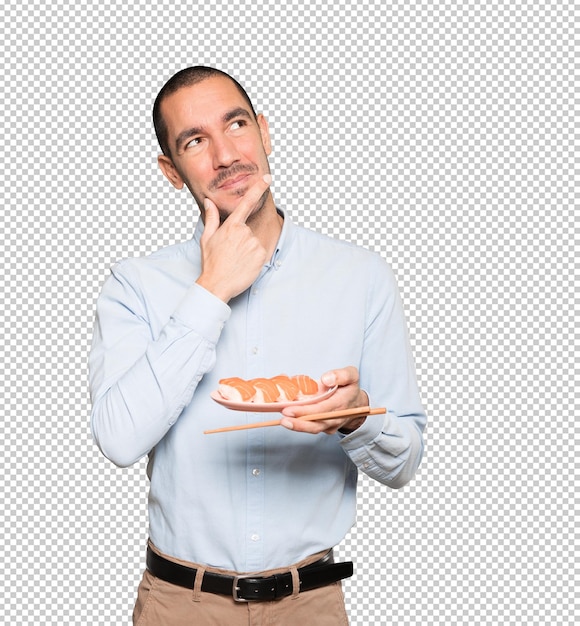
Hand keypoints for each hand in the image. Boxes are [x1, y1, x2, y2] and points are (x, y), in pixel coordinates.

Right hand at [196, 175, 271, 301]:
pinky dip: (254, 258)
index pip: (246, 202)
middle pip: (247, 230)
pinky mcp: (262, 255)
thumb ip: (211, 218)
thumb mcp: (207, 238)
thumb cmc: (211, 262)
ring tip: (236, 260)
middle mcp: (244, 232)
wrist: (217, 284)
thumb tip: (209, 201)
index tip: (267, 178)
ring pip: (254, 242)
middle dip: (241, 240)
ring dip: (247, 250)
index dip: (258, 188)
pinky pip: (260, 252)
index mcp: (231, 226)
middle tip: (230, 253)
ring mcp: (254, 243)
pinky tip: (244, 265)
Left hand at [280, 366, 368, 434]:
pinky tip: (288, 419)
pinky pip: (312, 427)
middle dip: (299, 421)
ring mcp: (330, 424)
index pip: (323, 409)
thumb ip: (341, 375)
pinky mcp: (325, 428)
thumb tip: (326, 379)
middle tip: (283, 416)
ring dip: (297, 426)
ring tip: (283, 421)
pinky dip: (299, 424)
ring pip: (314, 428)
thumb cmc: (350, 387)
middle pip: (316, 423)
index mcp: (342, 403)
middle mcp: (336, 417)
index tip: (290, 409)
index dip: (306, 411)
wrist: (357, 404)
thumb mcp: (351, 375)